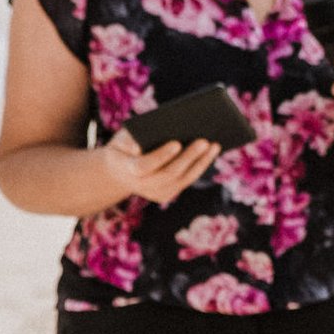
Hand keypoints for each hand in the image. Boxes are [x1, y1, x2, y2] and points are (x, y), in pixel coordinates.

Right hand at [98, 131, 218, 207]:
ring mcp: (156, 192)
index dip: (161, 156)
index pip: (144, 166)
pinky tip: (211, 152)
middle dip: (188, 157)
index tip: (176, 143)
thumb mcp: (121, 139)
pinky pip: (187, 180)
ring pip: (183, 179)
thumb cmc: (122, 148)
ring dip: (201, 162)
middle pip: (169, 174)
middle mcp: (142, 185)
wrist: (119, 172)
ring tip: (214, 145)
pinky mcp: (167, 194)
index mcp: (127, 169)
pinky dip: (200, 166)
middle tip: (204, 141)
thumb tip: (140, 145)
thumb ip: (129, 139)